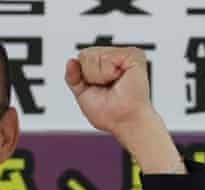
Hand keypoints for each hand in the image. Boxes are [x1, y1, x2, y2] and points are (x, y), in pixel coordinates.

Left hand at [65, 46, 184, 173]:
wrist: (124, 120)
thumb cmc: (109, 113)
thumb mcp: (82, 94)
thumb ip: (73, 77)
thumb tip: (70, 61)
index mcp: (104, 65)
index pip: (82, 57)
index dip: (84, 75)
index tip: (96, 87)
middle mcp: (114, 58)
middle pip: (85, 54)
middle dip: (90, 75)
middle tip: (107, 87)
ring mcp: (124, 55)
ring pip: (94, 55)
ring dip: (99, 76)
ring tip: (114, 84)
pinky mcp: (134, 55)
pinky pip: (107, 57)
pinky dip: (108, 73)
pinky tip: (119, 79)